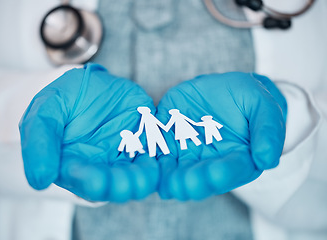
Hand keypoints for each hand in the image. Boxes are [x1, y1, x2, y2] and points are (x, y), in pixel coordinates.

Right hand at [19, 64, 157, 201]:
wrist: (89, 84)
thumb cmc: (62, 100)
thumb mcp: (44, 112)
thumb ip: (39, 142)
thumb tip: (39, 180)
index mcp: (73, 165)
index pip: (79, 178)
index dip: (87, 181)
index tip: (95, 182)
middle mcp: (100, 166)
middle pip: (112, 182)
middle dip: (119, 186)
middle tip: (125, 185)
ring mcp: (124, 155)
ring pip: (136, 173)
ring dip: (143, 178)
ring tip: (147, 174)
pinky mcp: (145, 141)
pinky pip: (156, 152)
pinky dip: (161, 157)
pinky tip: (163, 157)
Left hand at [157, 72, 286, 199]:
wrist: (225, 92)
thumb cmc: (249, 101)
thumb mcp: (264, 108)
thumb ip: (268, 133)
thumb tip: (267, 159)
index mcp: (237, 159)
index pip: (231, 170)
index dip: (223, 174)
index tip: (214, 175)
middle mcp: (209, 162)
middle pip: (199, 176)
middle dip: (191, 182)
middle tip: (182, 186)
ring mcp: (186, 152)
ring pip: (174, 169)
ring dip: (167, 176)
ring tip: (162, 180)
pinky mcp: (167, 138)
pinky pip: (155, 148)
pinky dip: (149, 153)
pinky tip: (143, 156)